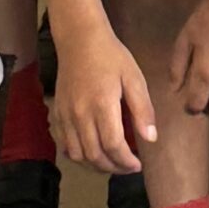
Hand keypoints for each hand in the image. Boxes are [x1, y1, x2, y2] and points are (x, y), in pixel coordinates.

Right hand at [53, 25, 157, 173]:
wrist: (79, 40)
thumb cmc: (111, 56)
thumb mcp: (134, 77)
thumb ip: (142, 109)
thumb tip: (150, 138)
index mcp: (102, 105)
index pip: (113, 146)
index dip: (126, 161)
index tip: (138, 165)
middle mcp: (80, 115)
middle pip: (95, 156)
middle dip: (113, 168)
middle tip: (128, 167)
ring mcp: (66, 117)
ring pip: (78, 155)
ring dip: (95, 166)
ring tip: (112, 164)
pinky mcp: (57, 115)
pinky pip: (65, 146)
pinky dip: (79, 156)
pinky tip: (92, 153)